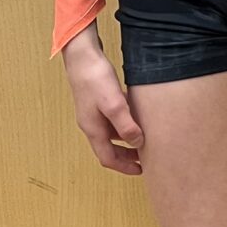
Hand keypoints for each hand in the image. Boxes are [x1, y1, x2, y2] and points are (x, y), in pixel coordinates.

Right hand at [62, 26, 144, 172]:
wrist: (82, 56)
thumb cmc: (95, 79)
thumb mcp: (114, 104)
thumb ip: (125, 125)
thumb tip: (138, 143)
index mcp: (93, 129)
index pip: (107, 158)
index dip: (124, 166)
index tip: (141, 170)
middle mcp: (91, 124)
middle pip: (109, 148)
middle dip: (126, 156)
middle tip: (145, 158)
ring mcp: (93, 112)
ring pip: (111, 133)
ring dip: (126, 139)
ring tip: (143, 139)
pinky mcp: (97, 100)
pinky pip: (112, 119)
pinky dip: (124, 123)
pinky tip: (136, 116)